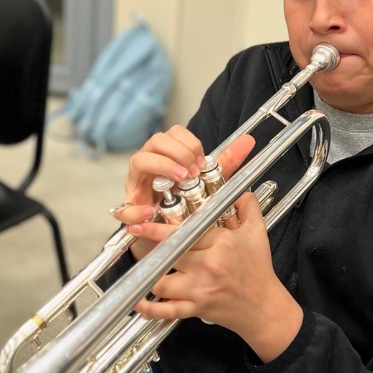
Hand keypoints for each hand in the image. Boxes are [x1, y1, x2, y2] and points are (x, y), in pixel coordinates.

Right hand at [111, 127, 255, 258]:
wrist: (169, 238)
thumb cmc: (185, 206)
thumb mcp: (207, 183)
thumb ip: (225, 163)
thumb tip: (249, 141)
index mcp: (167, 155)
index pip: (173, 133)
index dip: (188, 143)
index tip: (202, 161)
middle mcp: (150, 166)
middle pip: (155, 141)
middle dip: (177, 152)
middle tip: (193, 172)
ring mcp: (137, 186)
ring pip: (138, 162)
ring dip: (162, 167)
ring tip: (180, 180)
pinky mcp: (130, 211)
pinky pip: (124, 206)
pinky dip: (135, 209)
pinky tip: (150, 211)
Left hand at [127, 190, 302, 361]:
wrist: (264, 307)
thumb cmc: (259, 270)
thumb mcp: (257, 233)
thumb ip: (247, 206)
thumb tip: (239, 188)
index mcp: (222, 244)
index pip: (186, 231)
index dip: (160, 227)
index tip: (141, 221)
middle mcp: (208, 266)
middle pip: (170, 254)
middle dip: (149, 246)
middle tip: (133, 235)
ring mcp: (200, 289)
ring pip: (162, 282)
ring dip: (148, 276)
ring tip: (140, 266)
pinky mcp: (196, 308)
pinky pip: (167, 311)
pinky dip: (150, 309)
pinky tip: (137, 302)